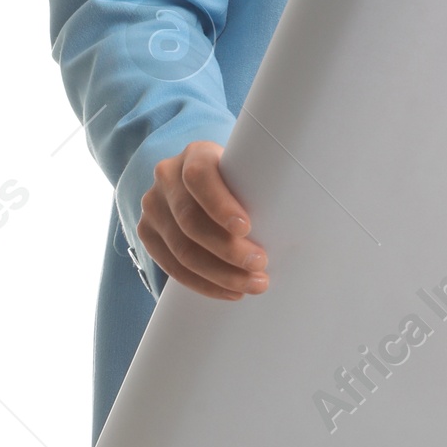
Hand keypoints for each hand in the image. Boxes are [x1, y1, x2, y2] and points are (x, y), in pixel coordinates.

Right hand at [138, 140, 267, 300]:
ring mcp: (153, 206)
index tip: (246, 228)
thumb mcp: (246, 170)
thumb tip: (298, 221)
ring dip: (219, 274)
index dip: (220, 204)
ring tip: (251, 284)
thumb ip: (258, 185)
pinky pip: (172, 267)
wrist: (201, 183)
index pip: (200, 177)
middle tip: (260, 265)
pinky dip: (203, 284)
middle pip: (191, 220)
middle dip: (227, 249)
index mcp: (196, 154)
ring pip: (182, 249)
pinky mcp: (147, 232)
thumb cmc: (237, 178)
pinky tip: (228, 291)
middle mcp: (167, 176)